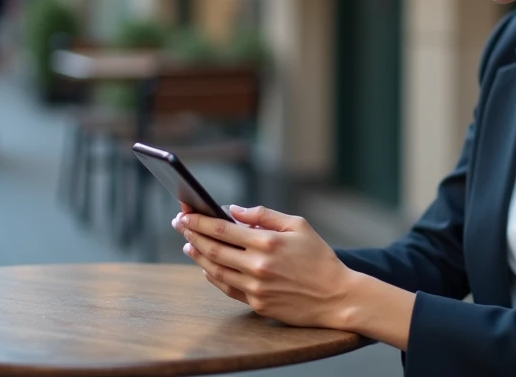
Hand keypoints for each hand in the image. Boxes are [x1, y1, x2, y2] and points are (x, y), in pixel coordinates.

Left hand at [173, 204, 354, 328]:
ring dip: (198, 256)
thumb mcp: (298, 225)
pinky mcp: (257, 304)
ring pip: (215, 270)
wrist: (336, 296)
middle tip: (180, 225)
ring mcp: (255, 287)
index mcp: (267, 242)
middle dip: (192, 235)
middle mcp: (257, 265)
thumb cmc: (319, 257)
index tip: (185, 214)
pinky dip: (213, 276)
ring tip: (188, 244)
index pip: (222, 229)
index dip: (199, 221)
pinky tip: (207, 268)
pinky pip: (227, 288)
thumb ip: (264, 215)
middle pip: (213, 249)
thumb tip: (234, 210)